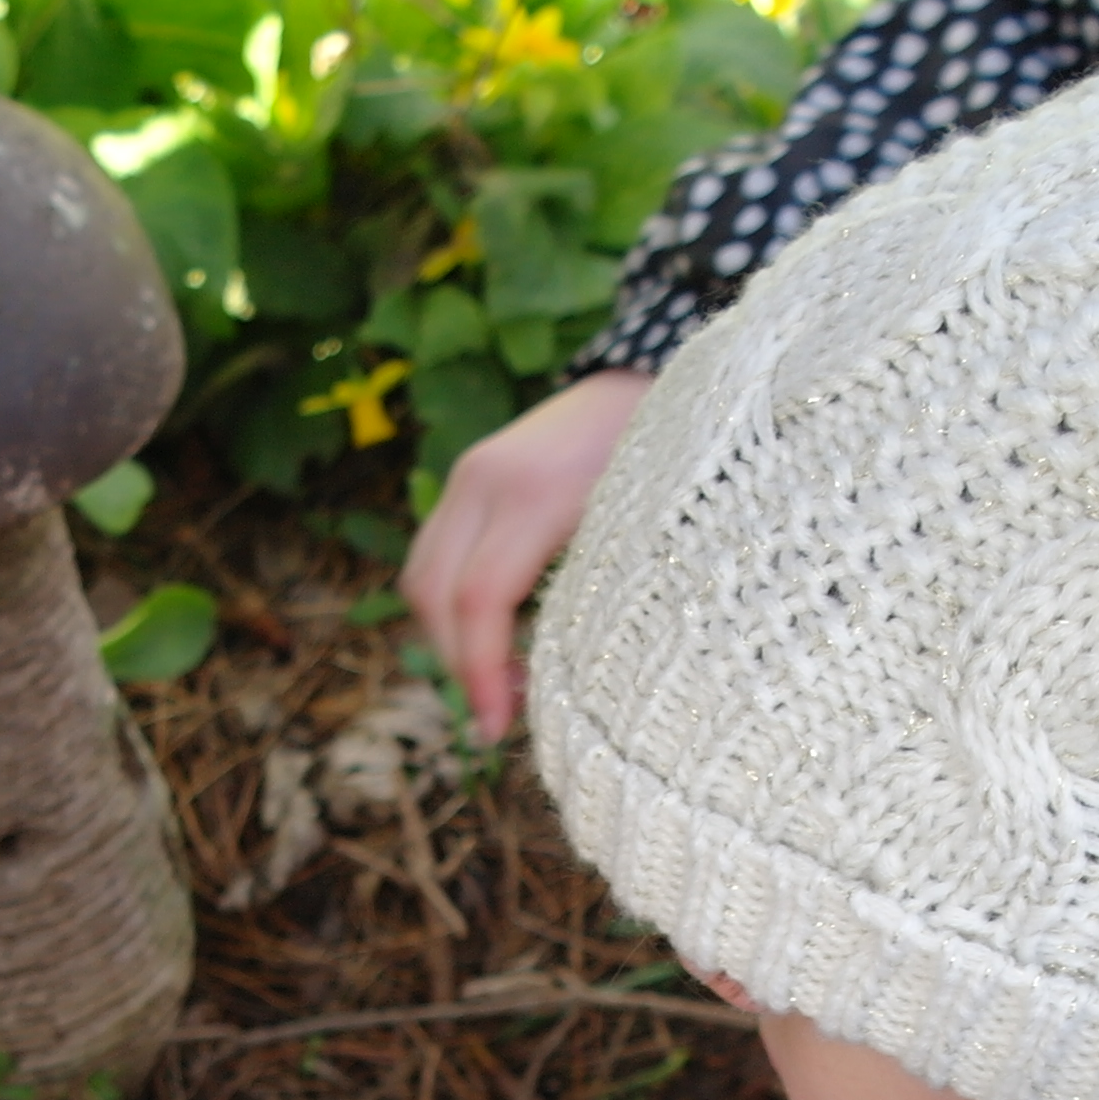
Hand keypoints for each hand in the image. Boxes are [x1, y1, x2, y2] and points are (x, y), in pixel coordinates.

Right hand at [400, 369, 650, 741]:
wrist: (655, 369)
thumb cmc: (674, 451)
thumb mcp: (648, 527)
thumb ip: (600, 594)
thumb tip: (568, 685)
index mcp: (532, 492)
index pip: (479, 602)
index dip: (480, 674)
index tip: (496, 730)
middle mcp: (483, 478)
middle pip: (433, 593)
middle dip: (457, 664)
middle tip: (496, 718)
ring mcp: (470, 473)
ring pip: (423, 576)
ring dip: (449, 637)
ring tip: (500, 683)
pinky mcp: (471, 476)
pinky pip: (438, 554)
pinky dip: (454, 605)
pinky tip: (499, 636)